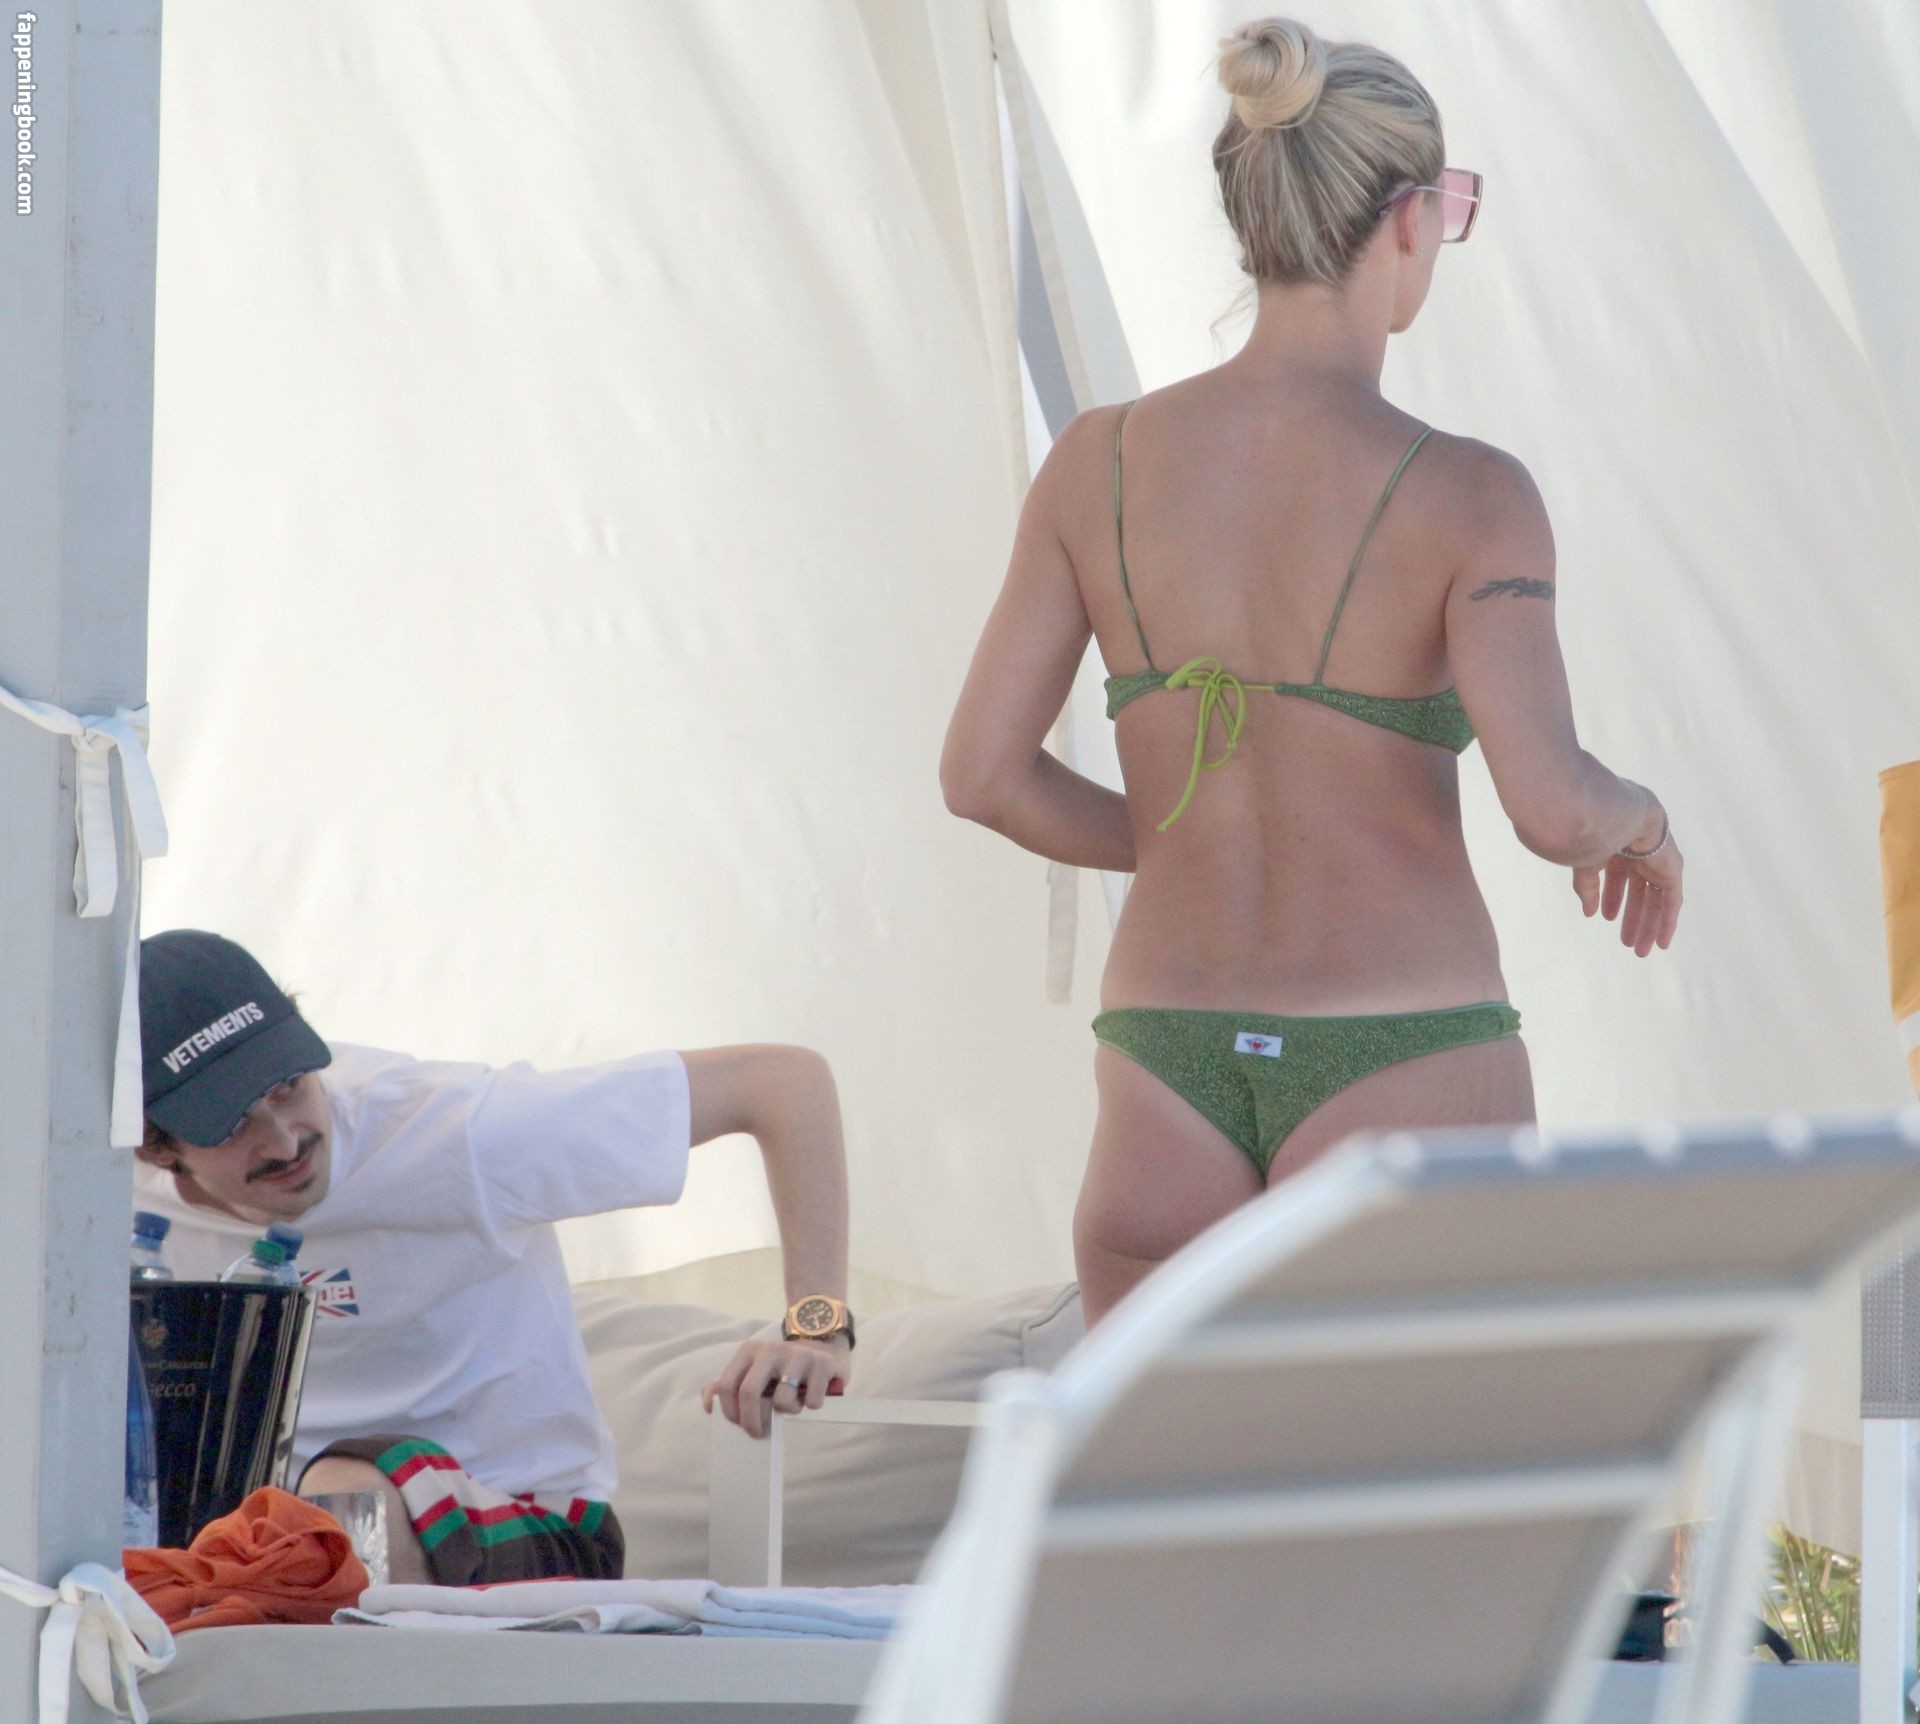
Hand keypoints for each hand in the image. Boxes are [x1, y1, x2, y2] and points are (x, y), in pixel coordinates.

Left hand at [701, 1334, 852, 1439]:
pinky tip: (812, 1394)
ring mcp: (798, 1354)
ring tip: (793, 1403)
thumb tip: (707, 1404)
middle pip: (750, 1392)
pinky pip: (811, 1401)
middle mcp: (771, 1348)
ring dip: (789, 1411)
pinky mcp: (821, 1364)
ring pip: (783, 1401)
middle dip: (751, 1421)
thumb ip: (727, 1386)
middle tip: (758, 1434)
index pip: (727, 1385)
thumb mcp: (753, 1372)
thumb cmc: (780, 1370)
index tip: (739, 1425)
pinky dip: (811, 1405)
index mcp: (749, 1350)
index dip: (730, 1411)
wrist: (821, 1351)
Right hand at [1572, 820, 1682, 957]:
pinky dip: (1667, 922)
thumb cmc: (1595, 833)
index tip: (1605, 918)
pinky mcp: (1672, 870)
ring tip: (1641, 950)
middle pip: (1640, 894)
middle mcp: (1641, 855)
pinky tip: (1661, 942)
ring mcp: (1659, 862)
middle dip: (1632, 918)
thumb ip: (1587, 888)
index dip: (1611, 899)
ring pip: (1656, 900)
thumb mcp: (1585, 864)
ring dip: (1648, 925)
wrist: (1618, 816)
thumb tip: (1589, 912)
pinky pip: (1673, 901)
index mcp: (1619, 848)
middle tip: (1627, 943)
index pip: (1619, 878)